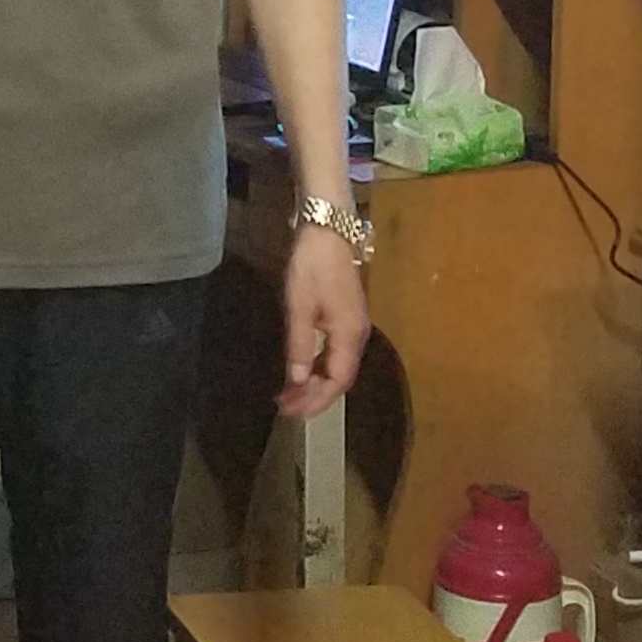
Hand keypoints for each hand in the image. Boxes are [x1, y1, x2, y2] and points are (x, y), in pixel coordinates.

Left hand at [276, 224, 369, 418]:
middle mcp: (357, 336)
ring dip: (314, 383)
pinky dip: (317, 366)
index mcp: (349, 336)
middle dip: (313, 396)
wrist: (328, 231)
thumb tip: (296, 382)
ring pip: (337, 367)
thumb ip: (299, 346)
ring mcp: (353, 326)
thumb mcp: (300, 307)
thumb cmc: (312, 267)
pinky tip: (301, 370)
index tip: (291, 411)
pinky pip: (334, 353)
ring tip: (288, 394)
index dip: (315, 401)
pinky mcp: (346, 318)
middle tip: (285, 407)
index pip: (337, 382)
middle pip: (339, 378)